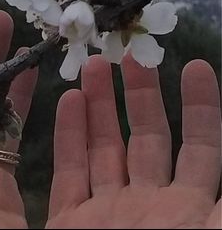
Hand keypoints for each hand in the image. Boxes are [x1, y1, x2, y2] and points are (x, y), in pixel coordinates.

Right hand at [47, 54, 220, 228]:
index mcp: (187, 208)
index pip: (200, 148)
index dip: (200, 108)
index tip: (196, 66)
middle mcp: (148, 205)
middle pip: (145, 137)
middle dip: (140, 93)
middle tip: (130, 54)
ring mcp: (107, 212)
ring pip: (103, 147)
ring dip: (99, 103)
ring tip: (94, 64)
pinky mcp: (69, 221)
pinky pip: (68, 171)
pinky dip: (68, 135)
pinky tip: (69, 98)